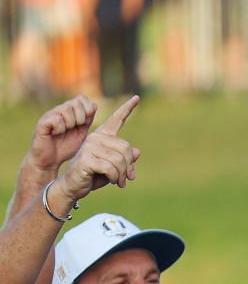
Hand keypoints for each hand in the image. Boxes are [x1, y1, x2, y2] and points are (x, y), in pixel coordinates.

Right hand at [25, 95, 96, 179]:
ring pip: (66, 109)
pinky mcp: (42, 122)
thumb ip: (87, 120)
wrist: (50, 160)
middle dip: (81, 117)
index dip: (88, 108)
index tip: (86, 122)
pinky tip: (56, 133)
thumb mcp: (81, 133)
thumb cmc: (65, 147)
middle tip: (75, 127)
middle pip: (76, 102)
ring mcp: (50, 115)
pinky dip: (60, 128)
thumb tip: (94, 105)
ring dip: (70, 123)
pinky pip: (56, 119)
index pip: (82, 98)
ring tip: (65, 131)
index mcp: (70, 112)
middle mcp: (59, 110)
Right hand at [55, 95, 140, 212]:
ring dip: (122, 175)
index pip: (116, 120)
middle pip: (126, 148)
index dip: (127, 109)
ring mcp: (89, 146)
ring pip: (119, 160)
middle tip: (128, 178)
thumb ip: (125, 159)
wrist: (75, 186)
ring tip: (119, 181)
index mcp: (102, 136)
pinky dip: (115, 177)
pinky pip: (111, 168)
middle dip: (129, 166)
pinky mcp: (86, 158)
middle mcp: (95, 137)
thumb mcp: (114, 167)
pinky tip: (112, 181)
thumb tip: (137, 152)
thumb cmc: (95, 175)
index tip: (137, 97)